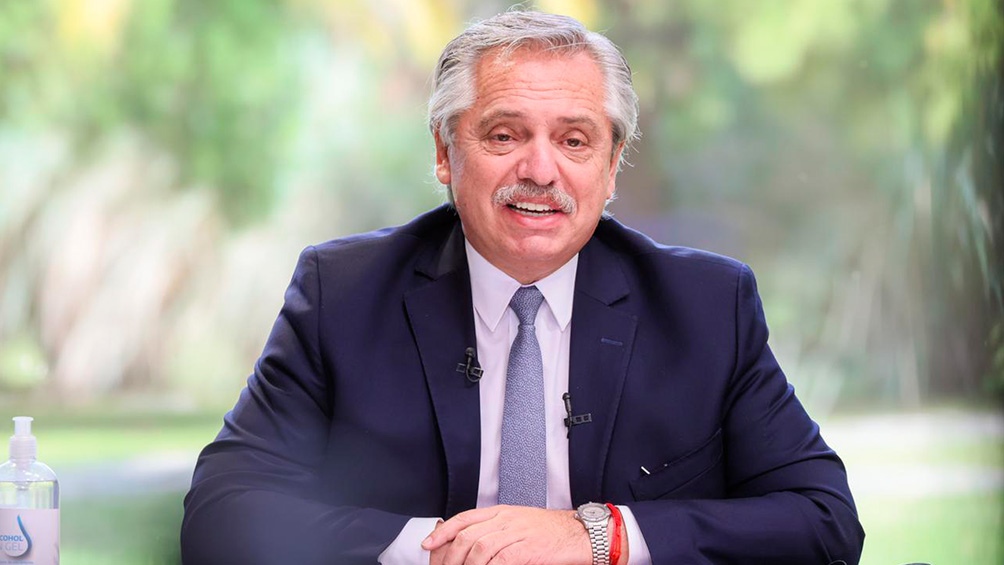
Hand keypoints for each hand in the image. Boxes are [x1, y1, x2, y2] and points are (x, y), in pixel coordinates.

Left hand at [423, 505, 590, 564]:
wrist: (582, 534)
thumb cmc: (552, 532)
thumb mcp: (519, 524)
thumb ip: (495, 531)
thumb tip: (471, 547)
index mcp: (501, 512)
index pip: (464, 518)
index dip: (443, 532)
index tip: (429, 545)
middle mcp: (505, 520)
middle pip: (466, 536)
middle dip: (449, 556)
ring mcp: (516, 534)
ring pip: (478, 550)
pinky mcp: (527, 550)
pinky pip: (498, 562)